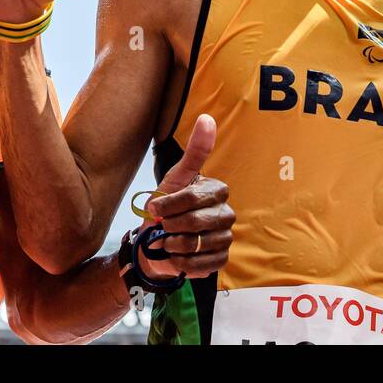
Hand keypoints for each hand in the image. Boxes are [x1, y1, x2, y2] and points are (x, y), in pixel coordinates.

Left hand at [138, 114, 234, 280]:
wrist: (156, 244)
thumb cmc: (166, 209)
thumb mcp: (175, 178)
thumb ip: (194, 151)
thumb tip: (208, 117)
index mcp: (217, 191)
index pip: (193, 197)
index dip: (170, 205)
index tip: (155, 209)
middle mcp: (227, 214)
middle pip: (196, 221)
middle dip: (171, 226)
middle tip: (162, 227)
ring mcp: (226, 238)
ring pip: (197, 244)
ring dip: (174, 245)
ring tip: (168, 242)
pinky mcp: (222, 260)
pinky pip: (202, 265)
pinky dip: (182, 263)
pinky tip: (176, 257)